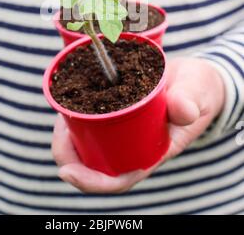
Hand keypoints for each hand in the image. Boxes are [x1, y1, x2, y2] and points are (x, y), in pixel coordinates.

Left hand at [52, 57, 224, 192]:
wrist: (193, 77)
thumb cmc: (197, 89)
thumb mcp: (198, 92)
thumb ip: (191, 101)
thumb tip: (182, 111)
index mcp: (152, 151)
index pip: (119, 177)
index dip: (92, 181)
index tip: (68, 171)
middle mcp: (134, 145)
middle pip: (94, 163)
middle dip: (69, 154)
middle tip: (59, 129)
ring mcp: (124, 131)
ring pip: (88, 143)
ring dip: (68, 134)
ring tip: (61, 111)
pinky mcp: (116, 112)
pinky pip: (90, 121)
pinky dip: (75, 115)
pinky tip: (68, 101)